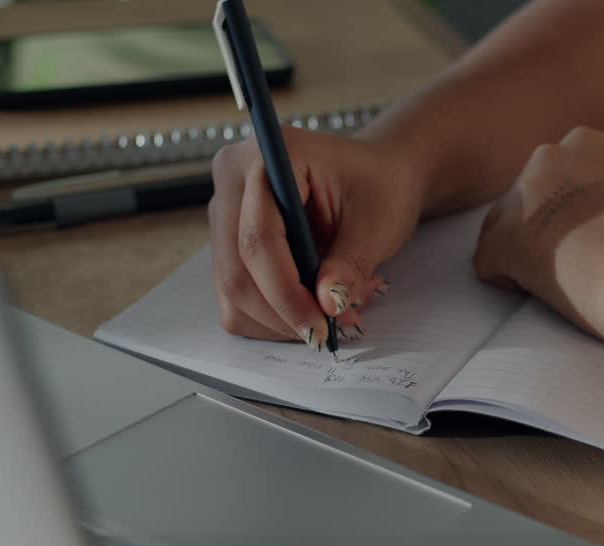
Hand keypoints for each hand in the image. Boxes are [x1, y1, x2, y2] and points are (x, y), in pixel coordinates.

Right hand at [208, 127, 421, 348]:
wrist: (376, 176)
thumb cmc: (379, 186)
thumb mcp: (378, 222)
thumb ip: (351, 262)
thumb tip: (327, 303)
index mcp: (269, 155)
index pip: (258, 238)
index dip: (286, 292)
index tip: (321, 326)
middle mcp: (233, 179)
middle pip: (235, 271)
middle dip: (283, 313)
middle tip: (330, 331)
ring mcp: (225, 212)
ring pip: (232, 292)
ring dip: (280, 319)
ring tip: (333, 309)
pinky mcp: (227, 242)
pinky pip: (235, 298)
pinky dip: (273, 316)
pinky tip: (311, 302)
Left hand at [473, 126, 603, 355]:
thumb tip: (600, 214)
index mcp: (586, 143)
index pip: (551, 178)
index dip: (567, 215)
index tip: (597, 238)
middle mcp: (548, 158)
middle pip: (522, 201)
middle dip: (542, 233)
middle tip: (582, 265)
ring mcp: (525, 198)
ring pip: (499, 230)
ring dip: (524, 257)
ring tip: (568, 281)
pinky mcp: (508, 241)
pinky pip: (486, 264)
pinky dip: (509, 284)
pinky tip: (548, 292)